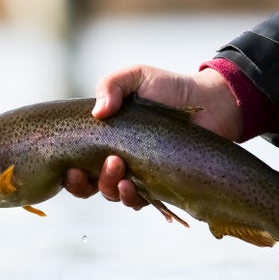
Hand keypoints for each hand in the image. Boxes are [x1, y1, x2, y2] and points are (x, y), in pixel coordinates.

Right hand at [63, 64, 243, 208]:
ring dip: (110, 187)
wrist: (209, 101)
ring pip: (114, 194)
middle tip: (108, 162)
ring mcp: (139, 175)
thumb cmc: (170, 88)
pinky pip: (141, 202)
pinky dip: (133, 197)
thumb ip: (111, 85)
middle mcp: (117, 160)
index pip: (76, 163)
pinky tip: (133, 185)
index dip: (69, 173)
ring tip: (120, 170)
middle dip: (86, 183)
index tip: (70, 167)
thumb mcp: (136, 77)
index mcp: (105, 139)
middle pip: (90, 185)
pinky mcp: (161, 186)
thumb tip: (98, 113)